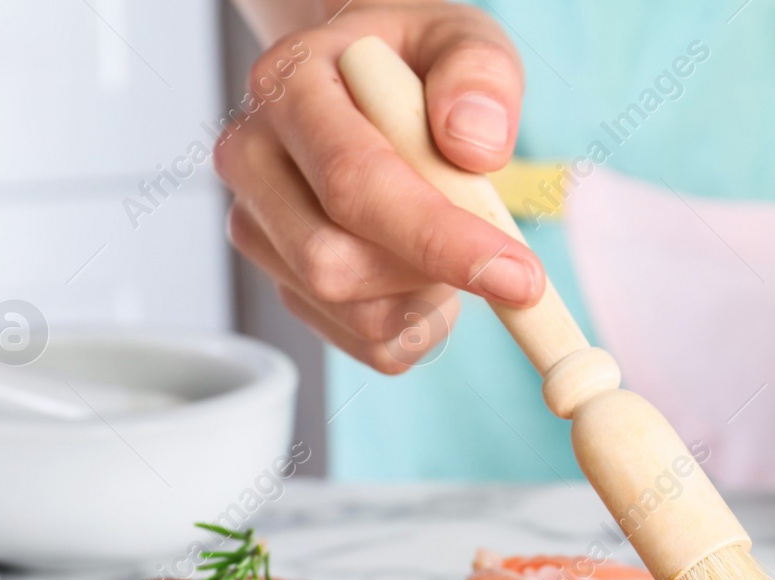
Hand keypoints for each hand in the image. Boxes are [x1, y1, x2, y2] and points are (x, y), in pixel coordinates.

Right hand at [215, 2, 542, 372]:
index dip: (440, 238)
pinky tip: (430, 277)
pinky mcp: (284, 281)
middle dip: (432, 275)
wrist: (371, 89)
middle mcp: (253, 160)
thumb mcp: (464, 40)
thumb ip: (478, 74)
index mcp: (288, 86)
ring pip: (353, 313)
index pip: (355, 181)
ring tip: (456, 247)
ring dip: (430, 300)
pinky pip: (365, 343)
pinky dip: (421, 328)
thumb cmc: (419, 67)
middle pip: (333, 264)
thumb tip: (474, 144)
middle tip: (501, 260)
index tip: (520, 277)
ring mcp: (260, 228)